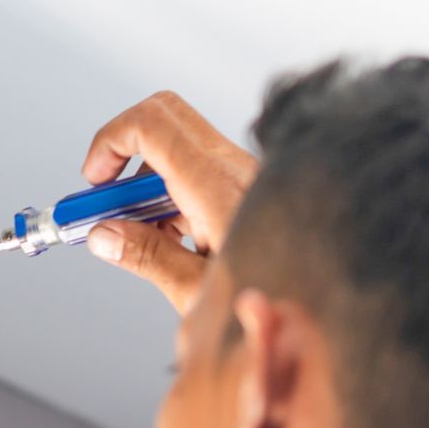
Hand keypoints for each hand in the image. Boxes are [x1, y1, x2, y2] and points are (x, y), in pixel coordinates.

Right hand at [80, 92, 257, 314]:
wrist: (334, 307)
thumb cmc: (279, 305)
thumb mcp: (198, 293)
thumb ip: (148, 257)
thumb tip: (103, 234)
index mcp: (218, 188)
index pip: (152, 125)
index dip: (110, 142)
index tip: (94, 182)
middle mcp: (236, 169)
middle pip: (165, 120)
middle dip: (124, 154)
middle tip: (107, 200)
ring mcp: (247, 174)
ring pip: (181, 146)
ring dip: (148, 183)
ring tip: (144, 239)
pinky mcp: (252, 186)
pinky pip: (201, 169)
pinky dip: (173, 193)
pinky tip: (175, 241)